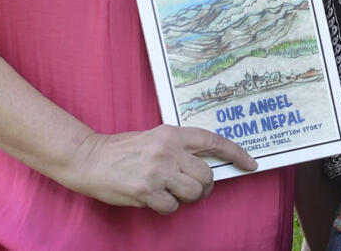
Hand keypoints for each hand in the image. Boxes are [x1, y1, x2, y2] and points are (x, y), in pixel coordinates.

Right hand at [66, 125, 256, 213]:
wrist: (89, 158)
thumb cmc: (122, 150)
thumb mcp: (153, 138)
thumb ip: (177, 149)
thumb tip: (204, 166)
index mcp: (171, 134)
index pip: (212, 140)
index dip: (235, 152)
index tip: (250, 163)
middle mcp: (168, 150)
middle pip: (206, 175)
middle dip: (203, 186)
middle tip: (190, 188)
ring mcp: (158, 171)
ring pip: (193, 193)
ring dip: (185, 198)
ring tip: (168, 192)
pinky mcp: (147, 190)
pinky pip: (172, 207)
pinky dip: (166, 207)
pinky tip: (152, 198)